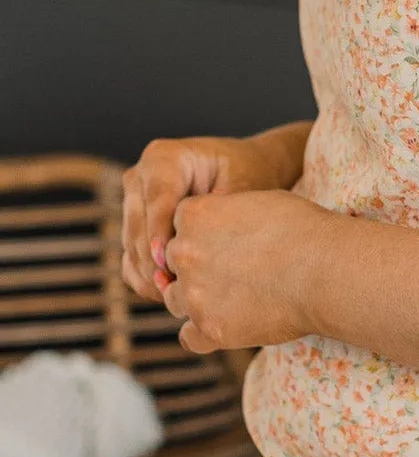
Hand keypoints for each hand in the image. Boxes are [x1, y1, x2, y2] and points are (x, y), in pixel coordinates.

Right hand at [121, 134, 298, 302]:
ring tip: (177, 299)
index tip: (167, 262)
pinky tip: (167, 297)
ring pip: (131, 246)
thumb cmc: (249, 174)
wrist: (245, 173)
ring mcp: (133, 203)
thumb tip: (204, 240)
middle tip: (175, 292)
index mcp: (163, 157)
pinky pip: (130, 259)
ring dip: (150, 275)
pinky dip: (145, 280)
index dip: (160, 232)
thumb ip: (225, 209)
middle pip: (137, 226)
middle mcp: (140, 177)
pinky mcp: (134, 228)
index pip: (157, 199)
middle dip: (154, 261)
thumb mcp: (244, 184)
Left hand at [159, 189, 334, 354]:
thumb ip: (228, 211)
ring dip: (197, 300)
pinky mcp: (209, 329)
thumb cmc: (304, 230)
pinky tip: (226, 326)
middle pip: (173, 263)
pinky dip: (202, 334)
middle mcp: (185, 253)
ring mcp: (194, 294)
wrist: (326, 270)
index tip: (227, 242)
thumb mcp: (261, 202)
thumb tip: (224, 221)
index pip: (180, 224)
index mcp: (195, 216)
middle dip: (196, 267)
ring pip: (175, 300)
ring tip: (233, 299)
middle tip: (233, 271)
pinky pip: (188, 337)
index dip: (204, 234)